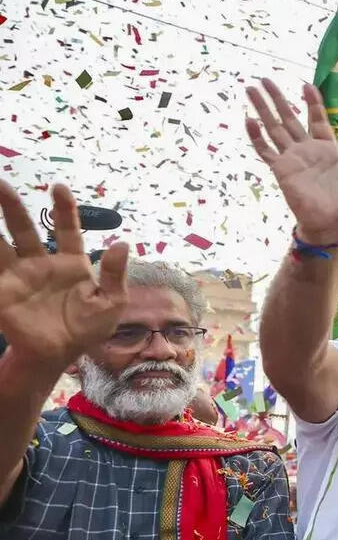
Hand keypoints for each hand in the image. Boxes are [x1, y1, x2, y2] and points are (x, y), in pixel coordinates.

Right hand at [0, 181, 129, 367]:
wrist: (59, 356)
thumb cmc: (86, 330)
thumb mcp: (111, 303)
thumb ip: (116, 275)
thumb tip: (123, 244)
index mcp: (70, 264)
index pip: (65, 230)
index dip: (64, 209)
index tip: (58, 187)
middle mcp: (40, 264)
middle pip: (24, 229)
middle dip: (12, 206)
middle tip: (1, 184)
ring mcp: (18, 276)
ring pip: (0, 244)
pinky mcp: (3, 291)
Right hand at [245, 79, 337, 242]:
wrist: (333, 227)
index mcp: (328, 150)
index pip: (317, 119)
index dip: (312, 102)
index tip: (306, 85)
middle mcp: (307, 150)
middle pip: (289, 118)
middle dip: (277, 98)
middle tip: (264, 79)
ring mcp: (292, 159)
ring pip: (274, 128)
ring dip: (262, 109)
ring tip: (250, 89)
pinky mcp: (282, 170)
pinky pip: (266, 150)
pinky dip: (256, 136)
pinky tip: (248, 120)